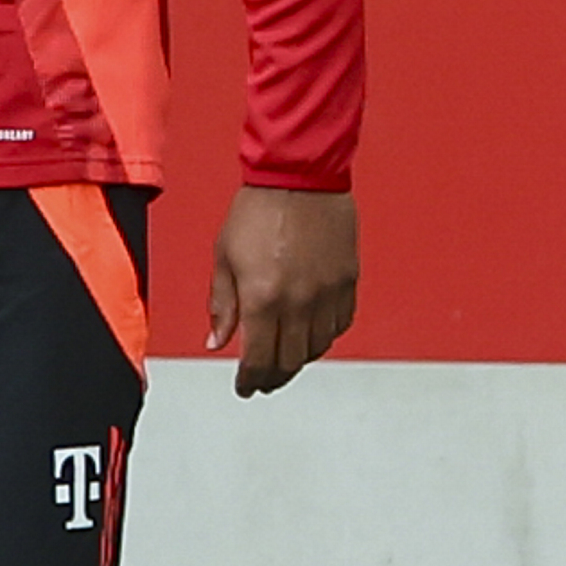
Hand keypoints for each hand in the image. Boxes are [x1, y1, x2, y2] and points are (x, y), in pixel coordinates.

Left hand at [208, 185, 358, 397]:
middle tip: (262, 382)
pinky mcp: (348, 282)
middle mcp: (299, 303)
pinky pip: (339, 325)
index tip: (245, 388)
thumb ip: (222, 304)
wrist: (298, 177)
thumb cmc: (255, 212)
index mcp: (262, 298)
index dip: (250, 380)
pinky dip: (323, 336)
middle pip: (290, 361)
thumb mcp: (224, 257)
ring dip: (298, 359)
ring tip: (282, 358)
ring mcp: (328, 294)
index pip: (259, 359)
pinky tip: (309, 333)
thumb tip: (217, 342)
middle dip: (273, 377)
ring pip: (317, 347)